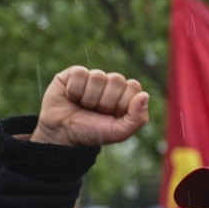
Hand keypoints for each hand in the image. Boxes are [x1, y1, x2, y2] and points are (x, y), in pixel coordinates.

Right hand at [31, 66, 148, 146]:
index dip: (122, 103)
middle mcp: (111, 84)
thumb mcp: (119, 132)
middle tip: (97, 111)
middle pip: (117, 79)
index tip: (112, 115)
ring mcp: (93, 77)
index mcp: (126, 95)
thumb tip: (145, 95)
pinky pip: (79, 73)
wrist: (63, 134)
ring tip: (84, 106)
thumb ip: (138, 118)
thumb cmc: (93, 132)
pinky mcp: (73, 74)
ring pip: (98, 76)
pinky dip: (74, 90)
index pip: (133, 86)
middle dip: (106, 101)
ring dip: (89, 98)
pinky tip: (72, 98)